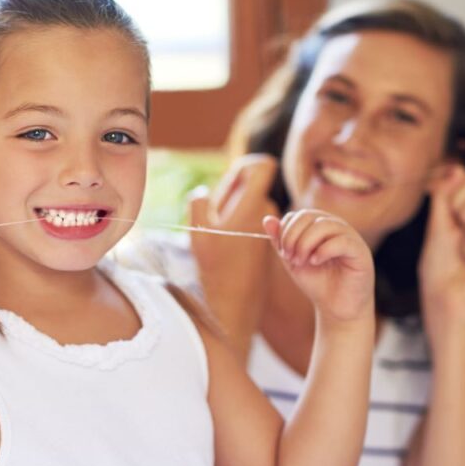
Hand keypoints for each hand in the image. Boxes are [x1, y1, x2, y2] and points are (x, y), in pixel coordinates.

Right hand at [189, 154, 278, 316]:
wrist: (236, 299)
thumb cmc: (217, 266)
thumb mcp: (198, 231)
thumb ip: (198, 203)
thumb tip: (202, 192)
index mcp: (254, 204)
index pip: (263, 166)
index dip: (244, 166)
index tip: (228, 184)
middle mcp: (266, 211)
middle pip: (249, 183)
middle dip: (229, 191)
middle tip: (213, 214)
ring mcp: (266, 225)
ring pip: (246, 201)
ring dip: (228, 209)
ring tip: (215, 231)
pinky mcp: (263, 237)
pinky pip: (248, 217)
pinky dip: (233, 223)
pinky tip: (222, 242)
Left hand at [263, 209, 373, 324]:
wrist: (337, 307)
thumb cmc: (317, 282)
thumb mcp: (293, 261)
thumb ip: (280, 241)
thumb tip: (268, 219)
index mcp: (320, 226)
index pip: (299, 214)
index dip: (285, 231)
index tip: (283, 253)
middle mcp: (336, 227)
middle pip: (309, 216)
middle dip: (292, 236)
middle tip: (290, 258)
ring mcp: (350, 237)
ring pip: (324, 225)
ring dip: (305, 243)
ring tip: (301, 262)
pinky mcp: (360, 251)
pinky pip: (341, 241)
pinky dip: (323, 250)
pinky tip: (315, 262)